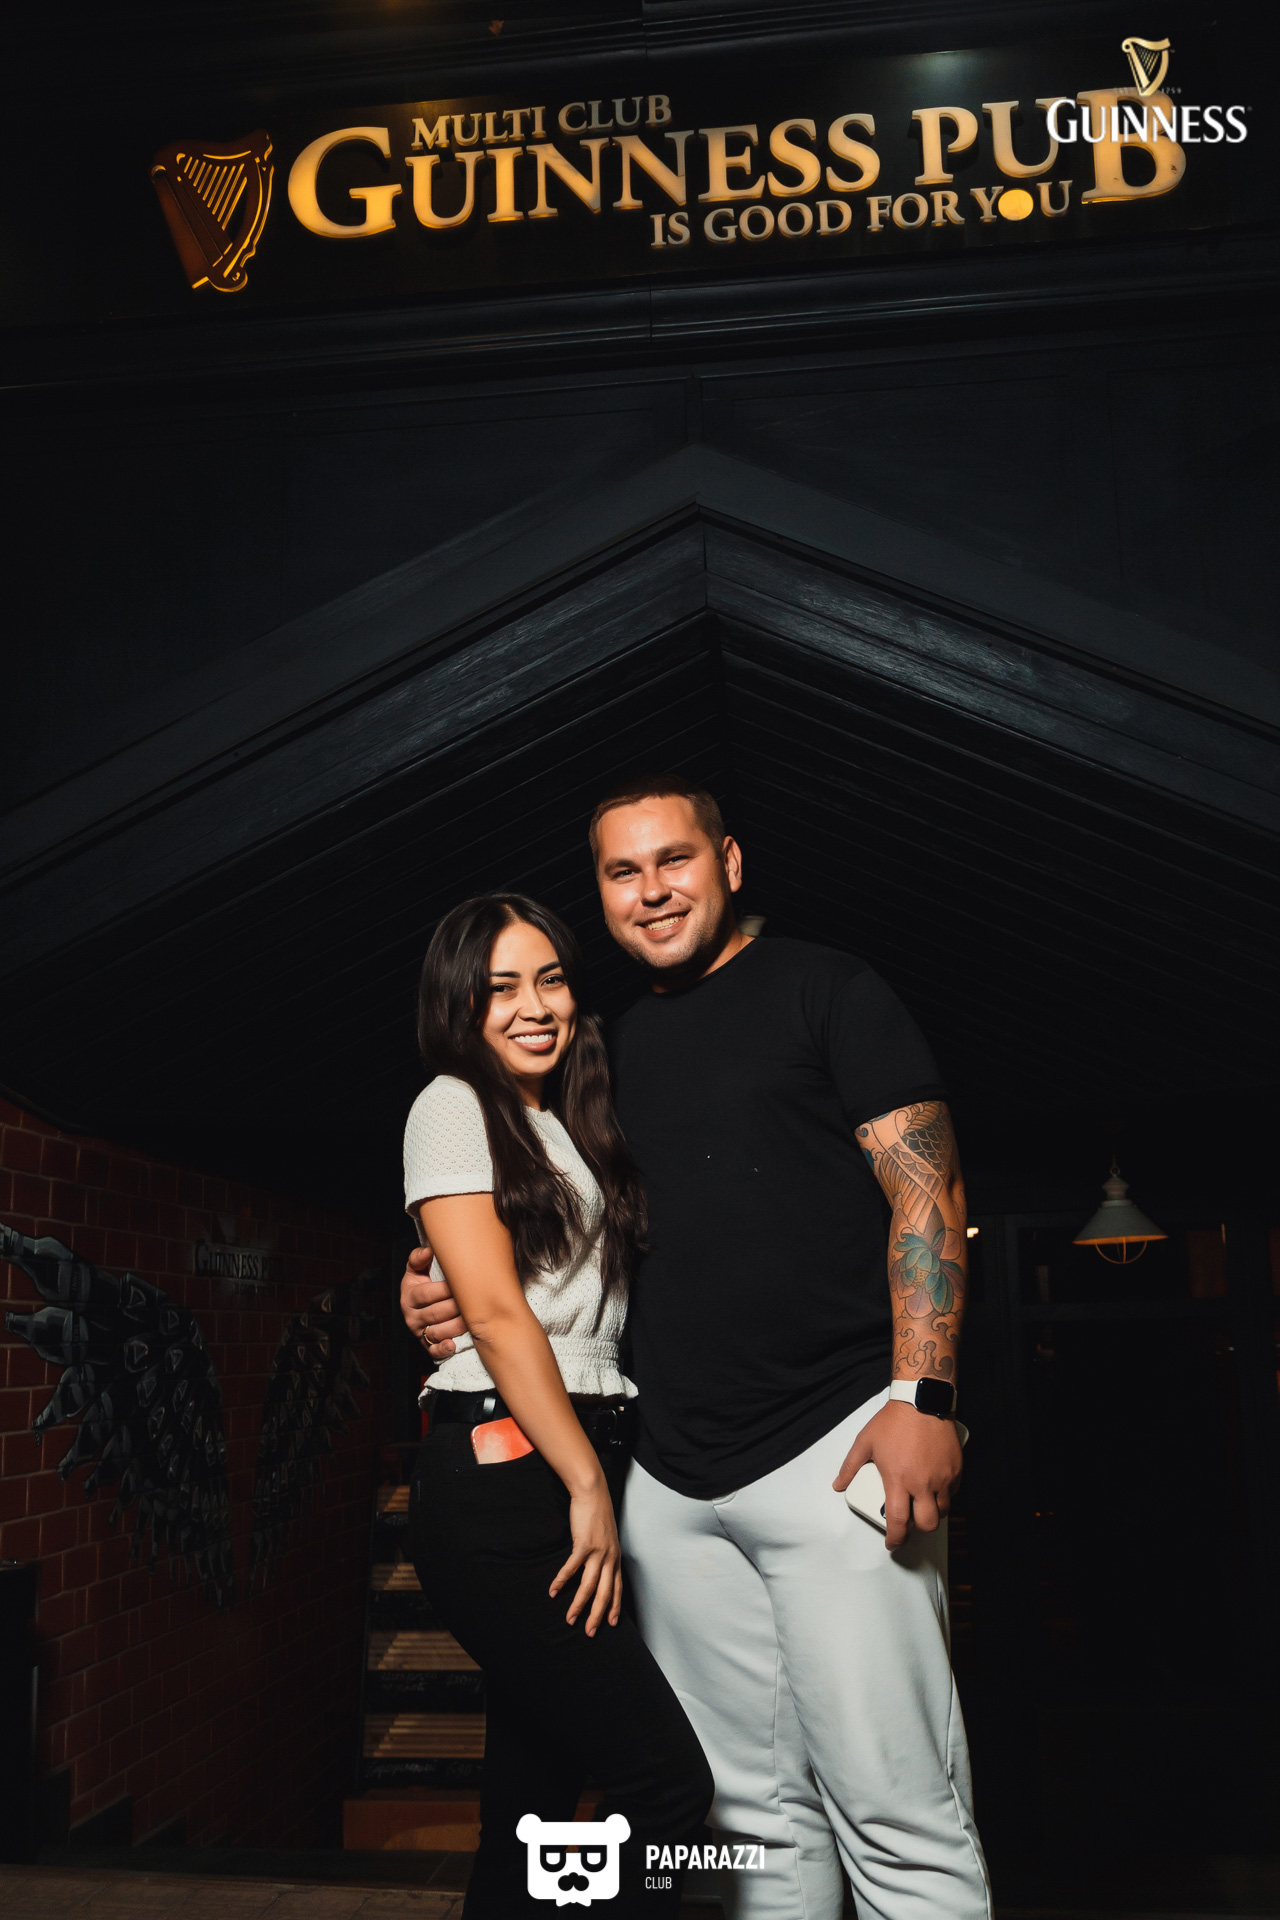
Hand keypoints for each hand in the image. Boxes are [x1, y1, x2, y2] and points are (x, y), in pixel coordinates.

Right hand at [400, 1244, 466, 1356]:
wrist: (421, 1303)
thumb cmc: (423, 1283)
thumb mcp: (417, 1269)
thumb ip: (419, 1258)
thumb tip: (428, 1251)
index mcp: (409, 1296)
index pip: (425, 1294)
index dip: (443, 1290)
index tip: (459, 1284)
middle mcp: (412, 1316)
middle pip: (434, 1314)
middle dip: (455, 1307)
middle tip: (473, 1301)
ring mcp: (420, 1332)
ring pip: (437, 1332)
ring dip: (455, 1326)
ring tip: (470, 1318)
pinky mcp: (427, 1346)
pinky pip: (434, 1351)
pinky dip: (443, 1349)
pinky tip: (453, 1344)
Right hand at [549, 1478, 622, 1635]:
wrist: (594, 1494)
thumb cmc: (599, 1515)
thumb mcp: (608, 1538)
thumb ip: (605, 1554)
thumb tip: (599, 1567)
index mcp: (616, 1558)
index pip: (617, 1588)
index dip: (615, 1607)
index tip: (612, 1624)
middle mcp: (609, 1558)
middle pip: (604, 1594)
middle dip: (597, 1616)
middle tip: (589, 1633)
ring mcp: (597, 1552)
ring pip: (589, 1586)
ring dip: (578, 1605)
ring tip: (570, 1620)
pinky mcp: (583, 1545)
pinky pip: (572, 1568)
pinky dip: (562, 1581)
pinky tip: (553, 1591)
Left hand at [832, 1401, 962, 1552]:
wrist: (922, 1401)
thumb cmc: (894, 1421)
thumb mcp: (865, 1442)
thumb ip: (850, 1467)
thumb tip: (838, 1484)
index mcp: (899, 1480)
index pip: (899, 1522)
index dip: (895, 1538)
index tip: (892, 1543)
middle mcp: (923, 1483)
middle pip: (927, 1524)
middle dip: (918, 1530)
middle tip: (909, 1523)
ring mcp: (942, 1477)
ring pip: (943, 1510)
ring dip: (932, 1513)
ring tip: (921, 1504)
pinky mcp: (956, 1469)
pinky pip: (953, 1492)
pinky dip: (944, 1496)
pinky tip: (934, 1487)